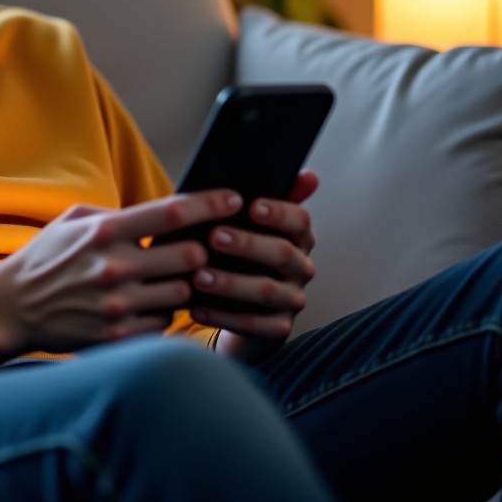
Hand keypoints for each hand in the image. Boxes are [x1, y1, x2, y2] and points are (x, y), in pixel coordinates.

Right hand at [0, 190, 243, 354]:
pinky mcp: (118, 336)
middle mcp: (115, 268)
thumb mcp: (74, 221)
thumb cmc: (46, 258)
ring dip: (180, 286)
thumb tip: (163, 213)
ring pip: (182, 294)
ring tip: (164, 280)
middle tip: (194, 250)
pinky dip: (160, 313)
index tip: (234, 200)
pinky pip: (163, 323)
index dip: (211, 204)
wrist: (10, 307)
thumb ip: (119, 215)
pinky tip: (143, 305)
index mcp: (106, 232)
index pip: (173, 213)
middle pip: (190, 257)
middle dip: (198, 253)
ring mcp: (118, 306)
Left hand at [194, 171, 318, 359]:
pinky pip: (254, 324)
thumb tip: (306, 174)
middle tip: (214, 237)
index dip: (278, 212)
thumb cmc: (236, 252)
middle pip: (282, 253)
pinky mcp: (277, 327)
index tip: (250, 205)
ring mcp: (292, 299)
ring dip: (231, 283)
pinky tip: (195, 307)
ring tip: (198, 276)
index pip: (300, 219)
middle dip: (248, 244)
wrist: (238, 303)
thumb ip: (258, 196)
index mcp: (297, 236)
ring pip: (267, 291)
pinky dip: (222, 315)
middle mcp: (301, 266)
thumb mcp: (242, 222)